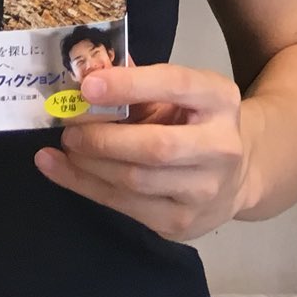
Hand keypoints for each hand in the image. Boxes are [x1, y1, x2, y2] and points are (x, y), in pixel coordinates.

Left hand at [33, 62, 254, 240]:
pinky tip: (61, 170)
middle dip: (103, 137)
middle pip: (155, 146)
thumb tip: (88, 71)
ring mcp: (203, 192)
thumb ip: (141, 83)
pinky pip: (125, 207)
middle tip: (69, 126)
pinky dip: (86, 187)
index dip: (129, 85)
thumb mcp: (181, 94)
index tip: (87, 87)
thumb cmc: (197, 122)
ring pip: (135, 181)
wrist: (236, 178)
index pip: (175, 85)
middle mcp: (220, 147)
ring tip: (64, 146)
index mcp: (220, 100)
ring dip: (89, 164)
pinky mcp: (180, 224)